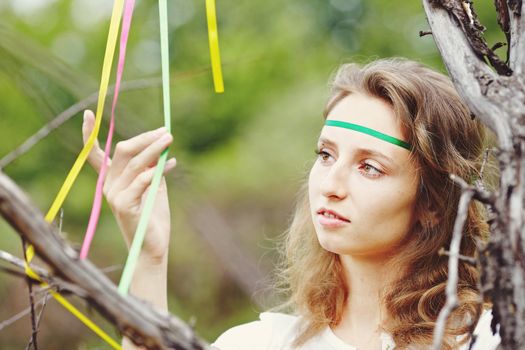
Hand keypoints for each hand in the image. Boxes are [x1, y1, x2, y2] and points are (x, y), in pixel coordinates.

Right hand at [82, 110, 175, 262]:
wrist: (153, 246)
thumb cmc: (153, 216)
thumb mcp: (153, 184)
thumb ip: (152, 165)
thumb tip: (158, 143)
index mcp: (111, 180)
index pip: (94, 155)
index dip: (89, 135)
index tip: (87, 113)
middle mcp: (109, 186)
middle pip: (123, 151)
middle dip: (145, 138)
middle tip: (166, 133)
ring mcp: (115, 196)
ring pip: (135, 162)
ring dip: (155, 149)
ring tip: (170, 141)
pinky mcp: (125, 205)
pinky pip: (142, 180)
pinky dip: (159, 169)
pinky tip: (173, 164)